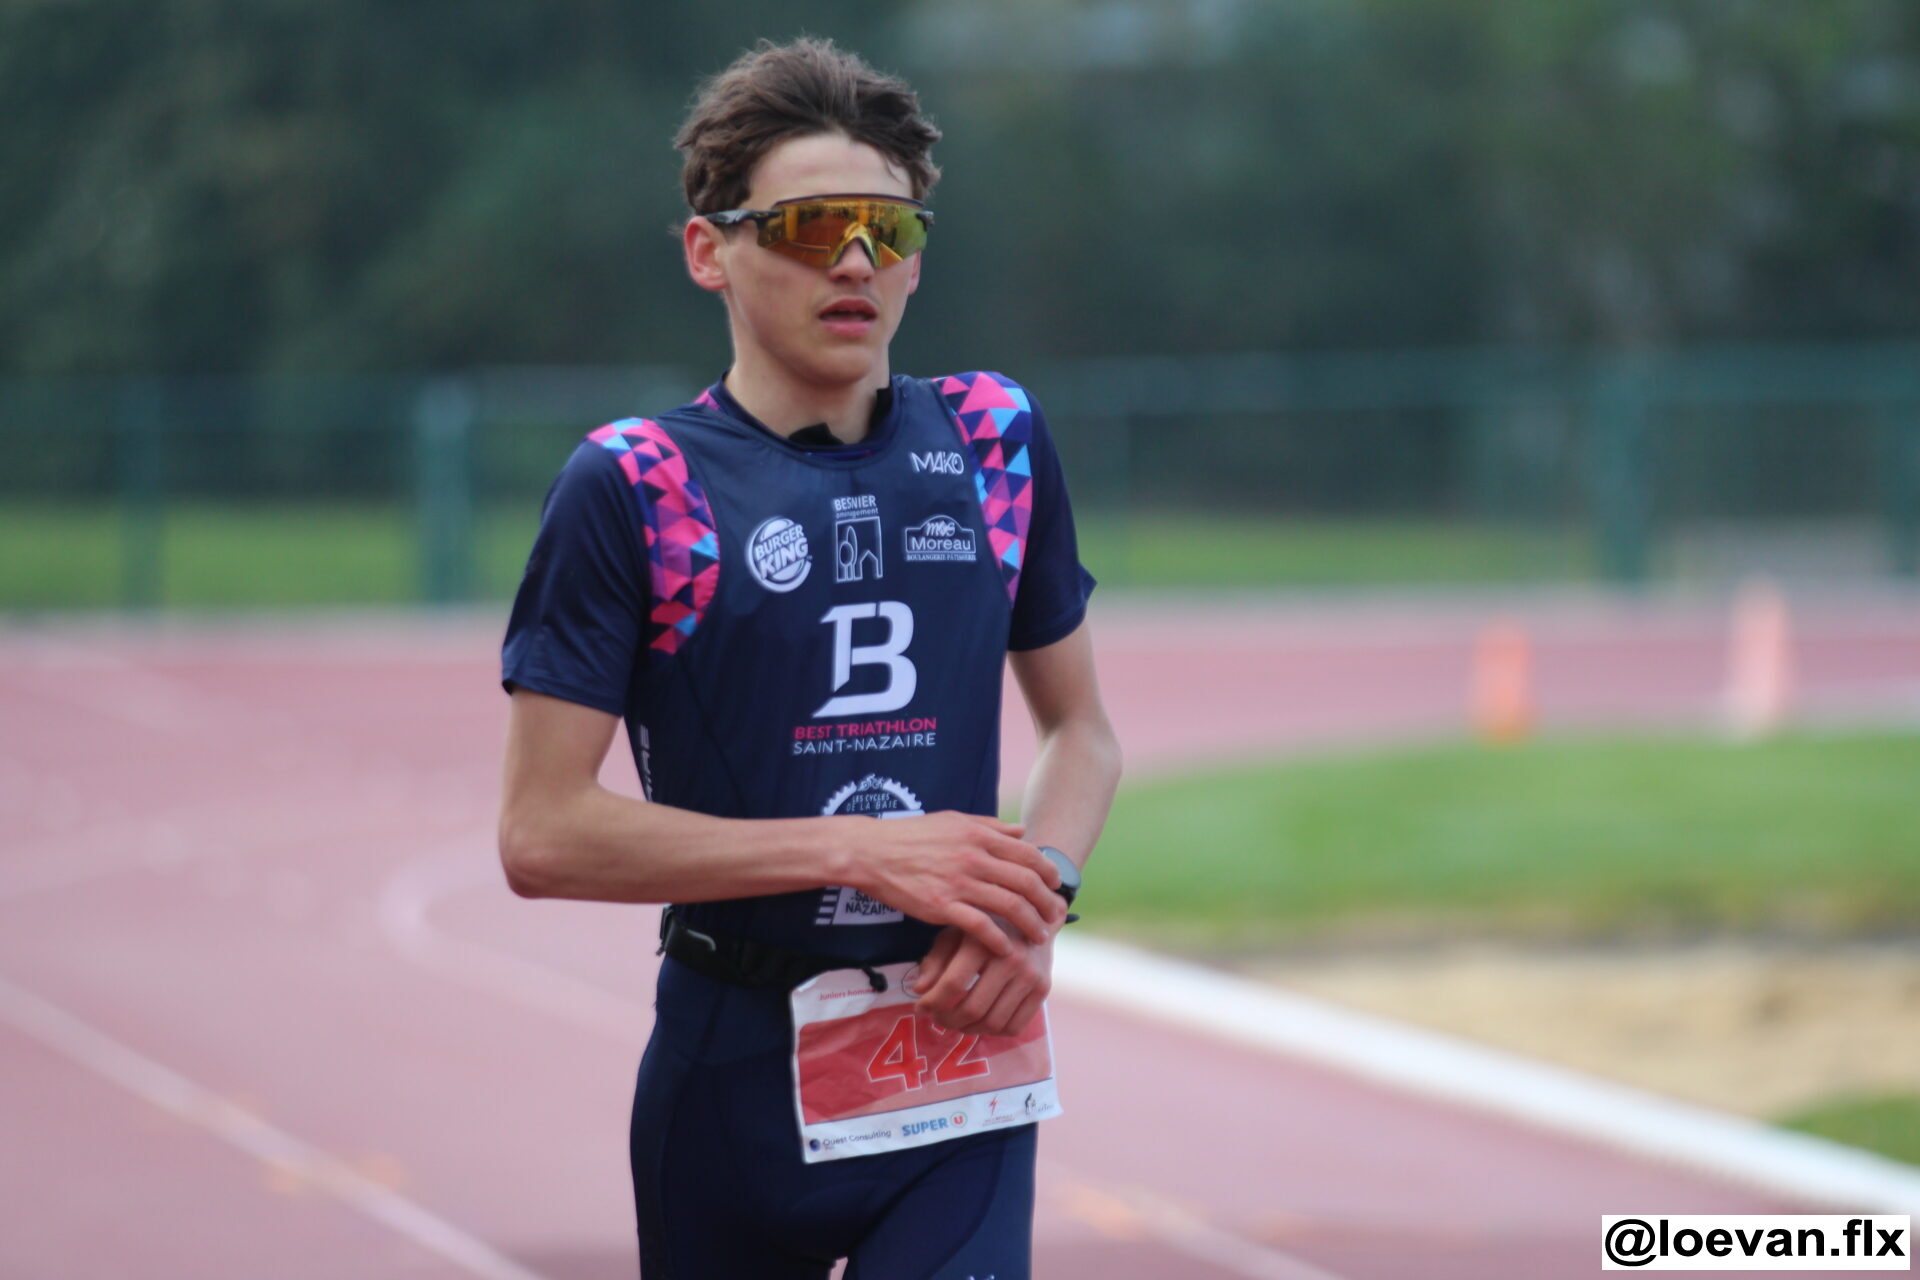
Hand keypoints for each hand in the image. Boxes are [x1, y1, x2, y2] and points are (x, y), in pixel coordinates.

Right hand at [848, 812, 1064, 958]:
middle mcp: (974, 857)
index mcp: (979, 835)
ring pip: (1009, 906)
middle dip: (1047, 902)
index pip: (1028, 854)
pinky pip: (980, 926)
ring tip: (1040, 936)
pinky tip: (1007, 949)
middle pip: (1026, 882)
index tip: (1057, 886)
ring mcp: (958, 883)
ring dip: (1030, 924)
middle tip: (1057, 916)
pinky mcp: (942, 907)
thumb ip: (991, 826)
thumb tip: (1023, 831)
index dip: (1049, 873)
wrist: (873, 852)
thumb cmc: (913, 835)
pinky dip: (999, 940)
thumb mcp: (954, 820)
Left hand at [908, 922, 1051, 1038]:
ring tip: (956, 1022)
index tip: (920, 1007)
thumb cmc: (985, 926)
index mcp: (984, 940)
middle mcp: (1010, 958)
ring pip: (993, 1023)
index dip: (932, 1002)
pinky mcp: (1043, 989)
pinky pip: (1014, 1026)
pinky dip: (993, 1032)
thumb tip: (919, 990)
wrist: (1033, 916)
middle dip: (947, 1020)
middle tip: (936, 1018)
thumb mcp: (955, 933)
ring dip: (968, 1029)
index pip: (953, 984)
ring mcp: (1030, 975)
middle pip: (972, 1008)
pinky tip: (980, 1022)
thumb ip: (936, 959)